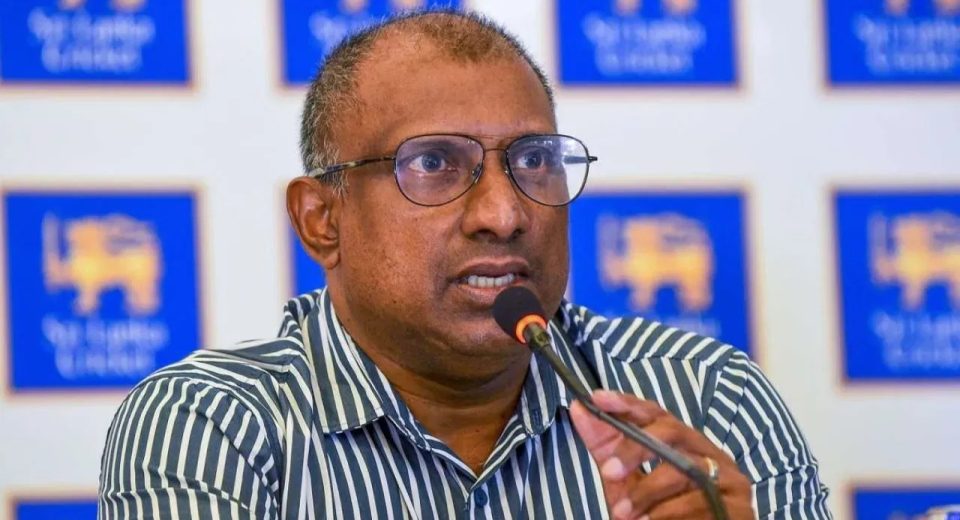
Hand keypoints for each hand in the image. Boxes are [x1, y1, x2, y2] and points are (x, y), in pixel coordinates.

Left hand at [569, 390, 753, 519]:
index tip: (598, 398)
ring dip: (646, 492)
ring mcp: (728, 478)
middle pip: (672, 433)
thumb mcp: (627, 480)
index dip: (628, 403)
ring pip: (683, 471)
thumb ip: (606, 447)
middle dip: (635, 450)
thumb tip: (579, 409)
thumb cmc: (660, 512)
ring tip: (621, 514)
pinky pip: (699, 503)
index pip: (657, 413)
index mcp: (684, 442)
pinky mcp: (738, 506)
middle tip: (608, 472)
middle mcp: (709, 453)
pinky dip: (666, 513)